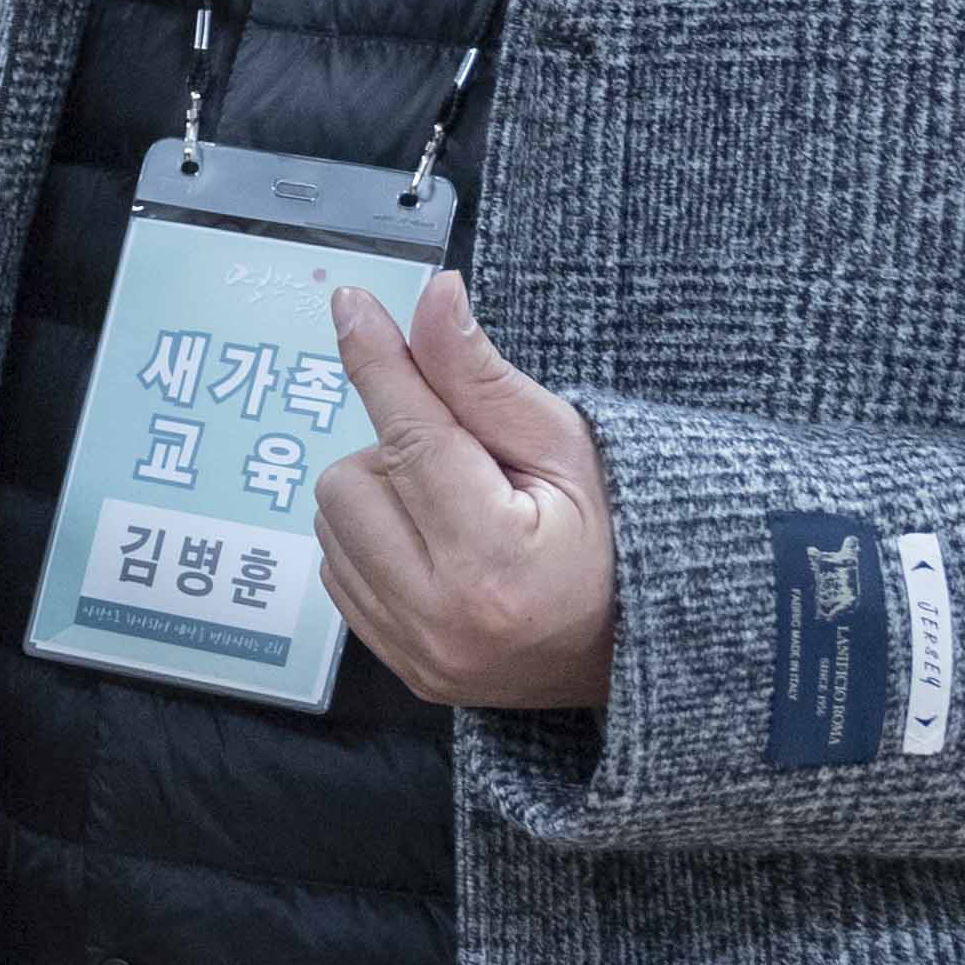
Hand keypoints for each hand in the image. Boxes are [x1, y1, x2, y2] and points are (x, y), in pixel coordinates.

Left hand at [318, 274, 619, 708]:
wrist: (630, 648)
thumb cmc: (612, 536)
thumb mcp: (564, 445)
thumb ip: (481, 377)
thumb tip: (433, 298)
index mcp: (496, 560)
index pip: (413, 438)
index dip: (380, 364)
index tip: (350, 304)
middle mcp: (442, 616)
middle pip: (352, 480)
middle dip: (397, 454)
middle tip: (469, 471)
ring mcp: (415, 650)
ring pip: (333, 522)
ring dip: (380, 498)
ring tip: (456, 511)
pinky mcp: (398, 667)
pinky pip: (336, 571)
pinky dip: (371, 542)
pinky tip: (435, 547)